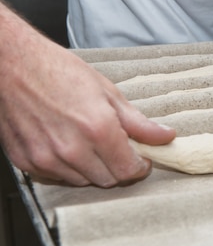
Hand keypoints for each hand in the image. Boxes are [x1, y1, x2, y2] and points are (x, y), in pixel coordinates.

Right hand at [0, 14, 175, 186]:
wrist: (13, 65)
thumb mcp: (108, 92)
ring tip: (88, 141)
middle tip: (116, 147)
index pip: (128, 171)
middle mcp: (72, 149)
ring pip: (83, 181)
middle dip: (118, 167)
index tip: (141, 159)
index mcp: (98, 130)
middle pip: (109, 180)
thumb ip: (138, 122)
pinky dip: (67, 167)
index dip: (140, 166)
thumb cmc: (58, 72)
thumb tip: (165, 136)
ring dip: (93, 168)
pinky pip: (57, 177)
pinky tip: (66, 144)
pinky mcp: (27, 162)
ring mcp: (47, 158)